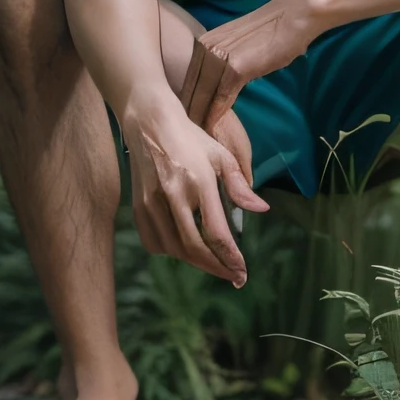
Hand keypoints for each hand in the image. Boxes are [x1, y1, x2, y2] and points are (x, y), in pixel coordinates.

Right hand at [123, 94, 267, 284]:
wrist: (149, 122)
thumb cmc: (190, 138)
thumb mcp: (220, 155)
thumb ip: (239, 186)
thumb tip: (261, 210)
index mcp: (199, 182)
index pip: (217, 233)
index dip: (231, 259)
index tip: (242, 273)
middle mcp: (173, 196)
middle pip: (195, 248)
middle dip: (217, 268)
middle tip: (232, 276)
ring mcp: (152, 203)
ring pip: (175, 250)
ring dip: (196, 262)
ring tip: (213, 262)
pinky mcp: (138, 207)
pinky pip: (154, 243)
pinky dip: (172, 253)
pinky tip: (185, 248)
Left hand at [180, 0, 315, 135]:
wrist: (293, 15)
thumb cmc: (271, 31)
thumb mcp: (235, 46)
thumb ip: (220, 63)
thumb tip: (214, 87)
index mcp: (202, 43)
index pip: (187, 80)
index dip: (186, 103)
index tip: (186, 124)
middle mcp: (204, 49)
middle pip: (190, 91)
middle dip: (189, 115)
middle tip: (189, 139)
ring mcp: (218, 58)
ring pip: (202, 97)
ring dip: (200, 121)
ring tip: (199, 142)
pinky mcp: (235, 69)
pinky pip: (221, 99)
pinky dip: (216, 117)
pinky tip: (214, 131)